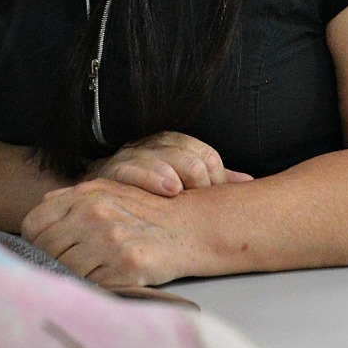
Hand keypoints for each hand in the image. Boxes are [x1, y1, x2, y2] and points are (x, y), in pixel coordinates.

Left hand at [22, 179, 197, 287]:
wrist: (192, 226)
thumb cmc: (148, 212)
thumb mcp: (110, 191)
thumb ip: (72, 199)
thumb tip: (41, 208)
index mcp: (85, 194)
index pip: (33, 225)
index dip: (37, 240)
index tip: (50, 248)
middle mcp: (94, 214)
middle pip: (46, 251)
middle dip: (55, 260)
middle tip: (74, 262)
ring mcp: (109, 241)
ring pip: (66, 271)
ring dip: (76, 274)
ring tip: (95, 269)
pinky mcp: (125, 266)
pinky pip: (91, 285)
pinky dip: (97, 284)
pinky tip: (111, 275)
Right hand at [88, 131, 251, 196]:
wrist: (98, 200)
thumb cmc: (146, 194)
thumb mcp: (182, 186)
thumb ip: (213, 182)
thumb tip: (248, 183)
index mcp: (175, 146)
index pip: (206, 156)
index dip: (216, 177)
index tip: (216, 198)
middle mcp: (155, 146)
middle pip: (187, 157)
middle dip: (198, 180)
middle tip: (201, 201)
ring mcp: (133, 157)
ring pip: (161, 159)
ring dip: (174, 175)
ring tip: (179, 191)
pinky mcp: (112, 172)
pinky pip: (132, 170)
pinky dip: (150, 179)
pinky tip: (165, 190)